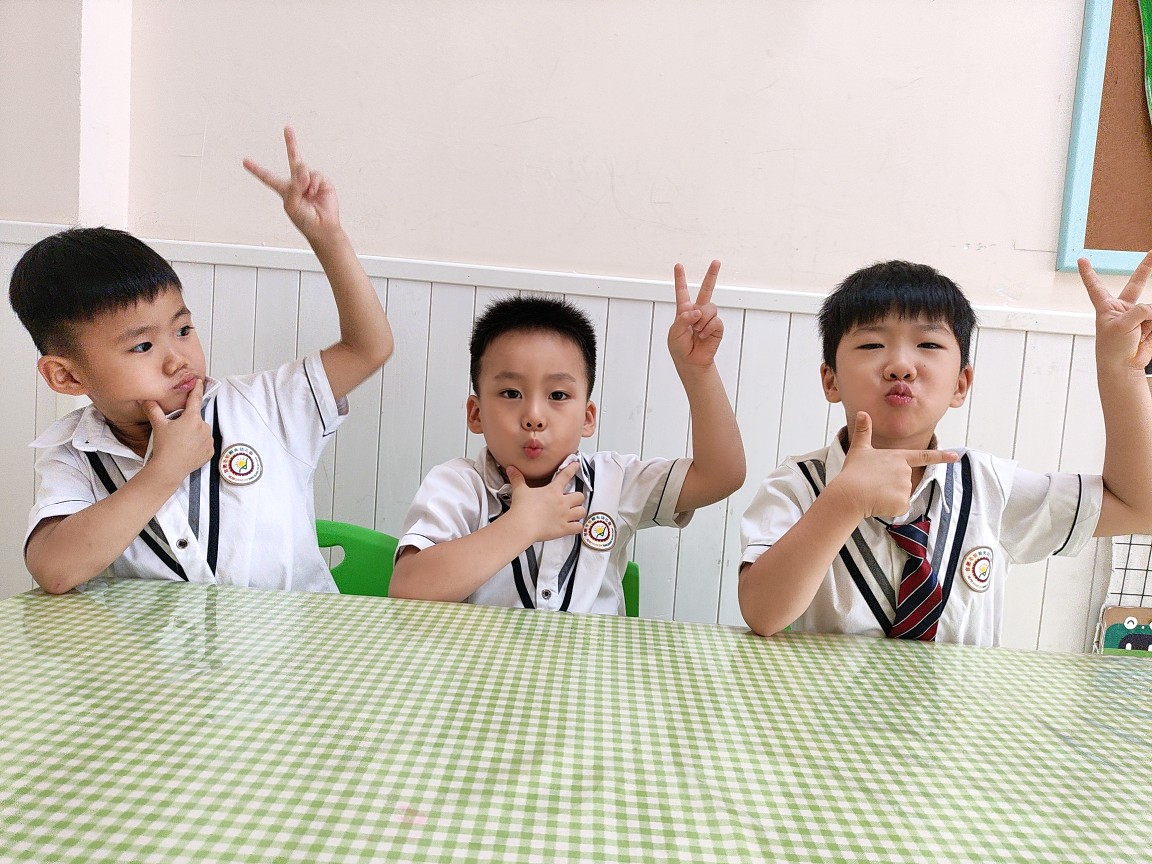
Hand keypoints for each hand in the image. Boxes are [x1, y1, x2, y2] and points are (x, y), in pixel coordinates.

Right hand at [140, 380, 213, 484]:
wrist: (169, 468)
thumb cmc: (164, 447)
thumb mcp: (158, 425)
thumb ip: (153, 409)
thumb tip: (146, 399)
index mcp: (192, 418)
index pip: (195, 399)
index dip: (197, 389)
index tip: (199, 381)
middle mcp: (204, 427)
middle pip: (196, 419)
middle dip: (188, 422)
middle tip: (176, 431)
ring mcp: (208, 440)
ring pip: (201, 431)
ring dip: (194, 433)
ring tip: (181, 442)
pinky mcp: (210, 451)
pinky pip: (205, 444)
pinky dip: (198, 445)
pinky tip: (187, 449)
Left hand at [243, 126, 340, 241]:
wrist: (323, 227)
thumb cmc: (305, 220)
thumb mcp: (291, 205)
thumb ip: (294, 186)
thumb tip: (303, 171)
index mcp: (285, 189)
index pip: (268, 177)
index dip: (257, 169)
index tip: (245, 161)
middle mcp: (298, 182)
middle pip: (293, 159)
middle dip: (291, 143)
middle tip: (287, 129)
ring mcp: (311, 181)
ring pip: (303, 169)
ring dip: (304, 180)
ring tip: (307, 192)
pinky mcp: (322, 182)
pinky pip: (315, 175)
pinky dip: (314, 183)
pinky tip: (314, 192)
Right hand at [506, 462, 585, 542]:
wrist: (523, 525)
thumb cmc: (522, 508)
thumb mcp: (519, 490)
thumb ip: (517, 478)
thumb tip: (511, 469)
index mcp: (553, 490)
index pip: (565, 475)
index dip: (572, 468)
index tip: (576, 464)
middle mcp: (562, 502)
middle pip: (579, 496)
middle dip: (577, 497)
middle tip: (572, 499)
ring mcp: (565, 516)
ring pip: (582, 511)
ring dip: (579, 512)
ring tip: (575, 513)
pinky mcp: (564, 528)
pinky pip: (578, 527)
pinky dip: (577, 527)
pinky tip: (574, 526)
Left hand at [668, 260, 722, 367]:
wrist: (691, 361)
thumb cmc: (680, 347)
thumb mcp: (674, 332)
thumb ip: (684, 318)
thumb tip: (698, 310)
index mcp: (684, 310)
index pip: (682, 292)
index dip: (680, 279)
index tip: (678, 265)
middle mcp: (698, 311)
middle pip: (706, 290)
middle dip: (712, 275)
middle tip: (716, 261)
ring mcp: (708, 318)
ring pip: (710, 308)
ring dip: (702, 320)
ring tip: (697, 331)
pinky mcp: (717, 327)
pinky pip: (715, 321)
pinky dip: (707, 329)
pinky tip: (702, 336)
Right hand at [836, 412, 957, 518]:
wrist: (849, 494)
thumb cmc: (853, 472)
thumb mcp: (859, 449)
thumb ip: (864, 431)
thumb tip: (862, 412)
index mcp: (898, 457)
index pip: (923, 456)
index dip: (941, 456)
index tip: (955, 457)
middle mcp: (905, 471)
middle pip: (903, 481)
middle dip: (890, 485)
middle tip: (873, 484)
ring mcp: (905, 487)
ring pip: (900, 496)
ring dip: (888, 497)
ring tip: (873, 493)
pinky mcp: (902, 502)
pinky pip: (898, 508)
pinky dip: (888, 508)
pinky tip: (877, 503)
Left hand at [1079, 253, 1151, 372]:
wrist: (1123, 367)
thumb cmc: (1113, 348)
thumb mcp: (1122, 325)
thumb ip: (1141, 310)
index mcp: (1106, 307)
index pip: (1095, 286)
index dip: (1088, 273)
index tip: (1081, 259)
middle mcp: (1122, 309)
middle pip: (1136, 284)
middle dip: (1146, 269)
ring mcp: (1138, 316)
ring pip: (1151, 309)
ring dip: (1149, 320)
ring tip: (1139, 335)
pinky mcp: (1149, 325)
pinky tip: (1145, 336)